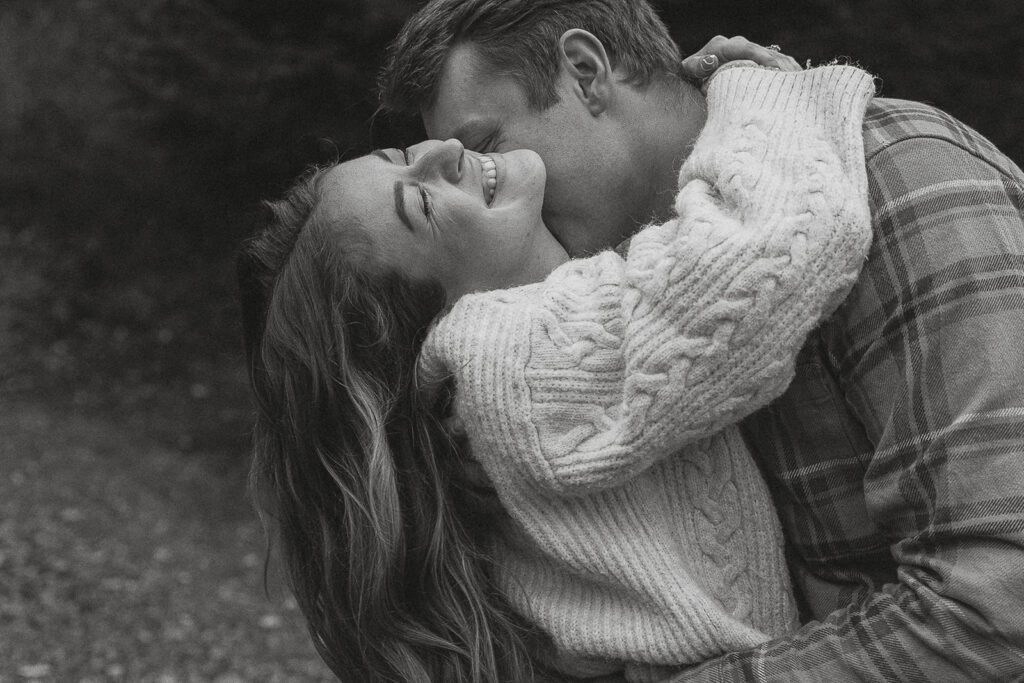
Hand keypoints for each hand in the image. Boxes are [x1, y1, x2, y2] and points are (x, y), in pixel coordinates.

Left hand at [680, 35, 802, 79]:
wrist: (696, 77)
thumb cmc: (693, 77)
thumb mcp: (691, 71)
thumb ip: (698, 66)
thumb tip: (709, 60)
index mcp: (723, 45)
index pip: (746, 49)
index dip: (761, 57)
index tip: (774, 68)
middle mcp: (739, 45)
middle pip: (764, 53)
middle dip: (779, 66)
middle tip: (791, 80)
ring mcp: (751, 51)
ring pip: (774, 57)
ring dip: (787, 70)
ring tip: (798, 84)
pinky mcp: (760, 59)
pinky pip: (778, 63)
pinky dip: (788, 72)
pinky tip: (798, 84)